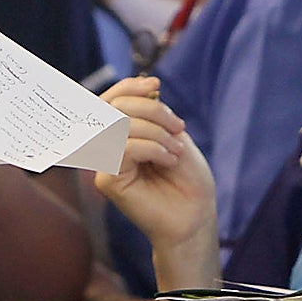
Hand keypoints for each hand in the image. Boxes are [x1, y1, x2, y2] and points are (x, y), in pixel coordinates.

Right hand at [93, 75, 216, 250]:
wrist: (195, 215)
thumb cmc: (187, 179)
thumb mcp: (174, 135)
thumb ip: (154, 114)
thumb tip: (144, 89)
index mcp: (122, 133)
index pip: (112, 100)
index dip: (129, 87)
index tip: (155, 85)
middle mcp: (109, 146)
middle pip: (115, 107)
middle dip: (151, 110)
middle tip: (178, 128)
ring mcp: (105, 163)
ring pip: (120, 125)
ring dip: (156, 132)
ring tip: (176, 150)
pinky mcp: (107, 179)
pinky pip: (124, 148)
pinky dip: (152, 148)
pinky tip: (169, 159)